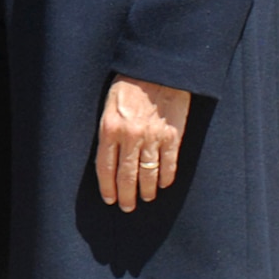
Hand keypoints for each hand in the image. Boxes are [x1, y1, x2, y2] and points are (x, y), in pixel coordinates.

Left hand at [96, 74, 190, 211]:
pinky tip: (162, 185)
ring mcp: (153, 138)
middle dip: (126, 196)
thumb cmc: (129, 85)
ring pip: (148, 175)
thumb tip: (109, 159)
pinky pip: (169, 165)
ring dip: (146, 191)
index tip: (109, 199)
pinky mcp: (173, 137)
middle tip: (127, 207)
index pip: (105, 167)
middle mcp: (130, 136)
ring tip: (145, 199)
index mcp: (109, 128)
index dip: (107, 187)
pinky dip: (165, 178)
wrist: (157, 70)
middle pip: (126, 176)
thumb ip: (109, 131)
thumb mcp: (109, 105)